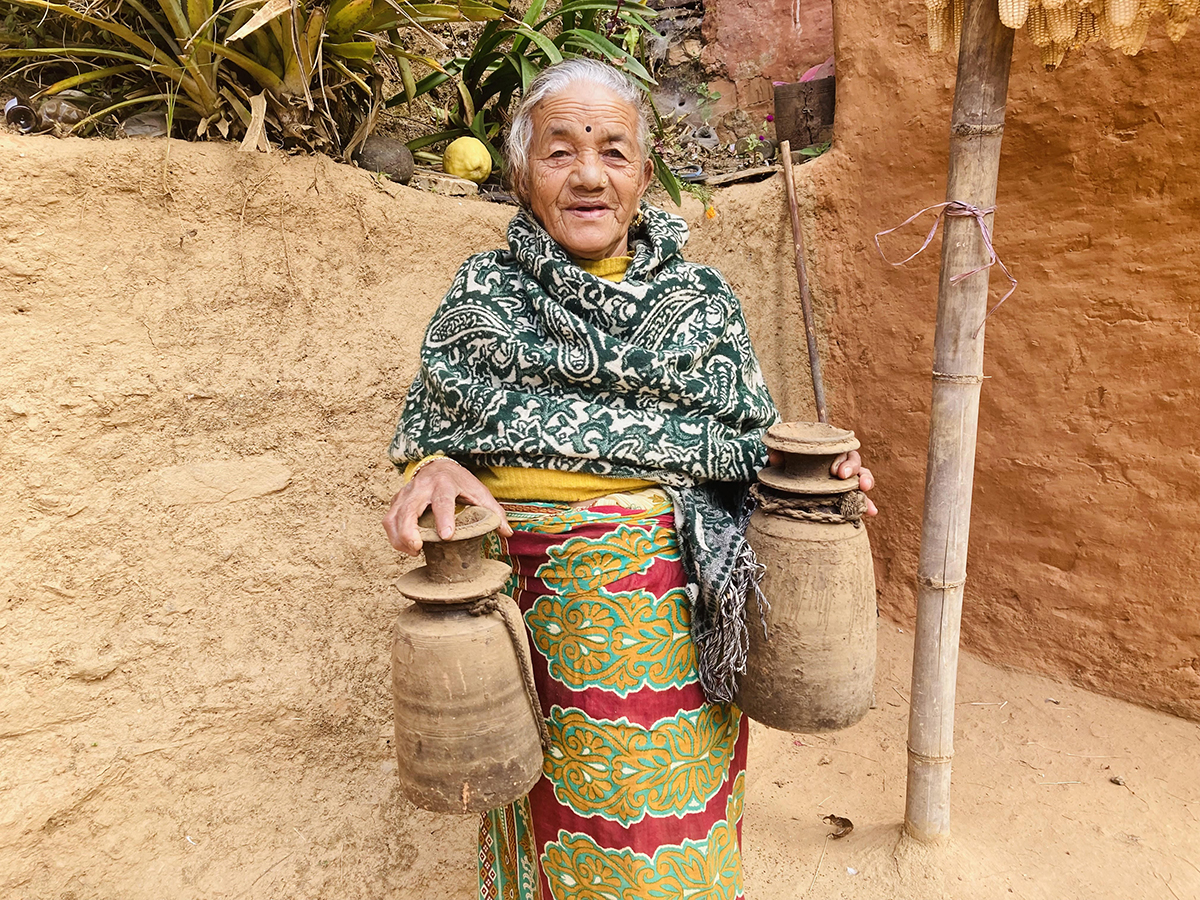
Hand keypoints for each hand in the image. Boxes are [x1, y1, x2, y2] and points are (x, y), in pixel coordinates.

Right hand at [382, 458, 511, 555]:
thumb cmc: (460, 482)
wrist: (438, 464)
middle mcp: (422, 487)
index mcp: (445, 483)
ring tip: (412, 552)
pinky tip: (406, 547)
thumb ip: (493, 512)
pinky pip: (388, 519)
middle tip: (416, 549)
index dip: (444, 518)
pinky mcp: (397, 500)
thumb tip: (508, 533)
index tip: (446, 536)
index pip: (442, 501)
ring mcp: (406, 493)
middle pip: (409, 509)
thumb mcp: (479, 492)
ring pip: (394, 516)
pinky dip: (393, 536)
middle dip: (409, 530)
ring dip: (399, 537)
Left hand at [765, 447, 877, 516]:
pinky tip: (871, 512)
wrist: (785, 475)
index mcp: (829, 451)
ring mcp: (843, 480)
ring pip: (861, 479)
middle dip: (855, 472)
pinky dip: (867, 504)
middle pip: (855, 464)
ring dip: (866, 486)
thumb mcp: (782, 454)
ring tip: (868, 498)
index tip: (837, 472)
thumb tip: (775, 458)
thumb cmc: (788, 461)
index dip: (844, 460)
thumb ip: (778, 451)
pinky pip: (858, 497)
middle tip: (844, 478)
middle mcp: (840, 463)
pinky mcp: (844, 494)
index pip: (843, 450)